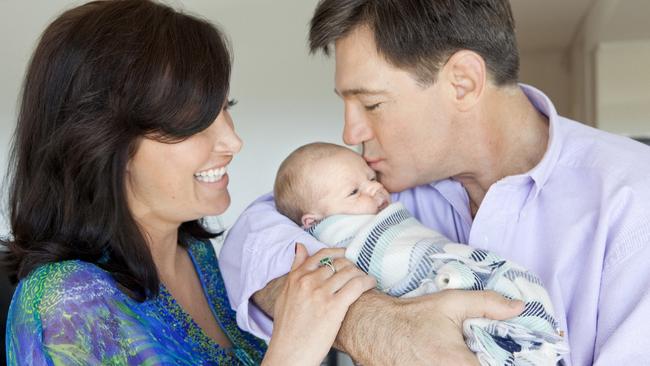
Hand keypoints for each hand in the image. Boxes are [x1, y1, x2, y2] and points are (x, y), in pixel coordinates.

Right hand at [263, 244, 375, 365]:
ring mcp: (321, 293)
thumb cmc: (287, 328)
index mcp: (296, 278)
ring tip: (365, 280)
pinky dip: (367, 282)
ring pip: (349, 272)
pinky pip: (356, 286)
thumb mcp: (284, 294)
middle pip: (338, 263)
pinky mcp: (334, 306)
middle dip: (351, 266)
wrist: (288, 352)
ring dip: (360, 274)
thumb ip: (294, 269)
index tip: (345, 254)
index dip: (337, 252)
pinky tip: (370, 284)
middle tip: (357, 273)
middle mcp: (308, 282)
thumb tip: (300, 247)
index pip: (321, 255)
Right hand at [337, 289, 523, 365]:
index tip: (512, 355)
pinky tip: (456, 358)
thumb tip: (519, 307)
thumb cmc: (410, 317)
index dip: (508, 361)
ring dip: (477, 362)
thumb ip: (487, 304)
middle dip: (491, 361)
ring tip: (470, 353)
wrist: (373, 329)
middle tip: (488, 352)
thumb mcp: (450, 303)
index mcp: (458, 364)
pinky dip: (461, 365)